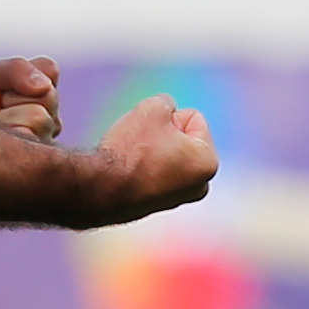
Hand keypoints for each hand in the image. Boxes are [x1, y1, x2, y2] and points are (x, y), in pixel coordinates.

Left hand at [0, 56, 61, 140]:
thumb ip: (16, 68)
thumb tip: (43, 86)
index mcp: (41, 92)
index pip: (49, 69)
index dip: (20, 75)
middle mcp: (50, 118)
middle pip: (48, 94)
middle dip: (13, 96)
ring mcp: (46, 143)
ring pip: (40, 117)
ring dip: (9, 117)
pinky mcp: (33, 162)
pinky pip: (27, 136)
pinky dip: (7, 133)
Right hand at [94, 92, 217, 221]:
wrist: (100, 189)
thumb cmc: (131, 151)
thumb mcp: (153, 108)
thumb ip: (167, 103)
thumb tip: (164, 111)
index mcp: (207, 163)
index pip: (192, 117)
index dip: (169, 117)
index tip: (153, 132)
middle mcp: (199, 185)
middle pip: (183, 138)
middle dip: (165, 135)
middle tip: (144, 144)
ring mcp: (177, 199)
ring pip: (166, 155)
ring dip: (152, 150)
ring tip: (134, 158)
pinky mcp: (154, 205)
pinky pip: (152, 172)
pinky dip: (142, 168)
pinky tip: (127, 172)